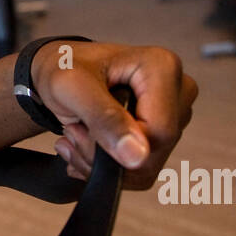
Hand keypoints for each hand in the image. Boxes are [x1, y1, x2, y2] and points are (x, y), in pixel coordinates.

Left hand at [32, 42, 196, 189]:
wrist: (59, 68)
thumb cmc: (63, 67)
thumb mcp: (70, 87)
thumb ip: (103, 117)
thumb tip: (137, 156)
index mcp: (162, 66)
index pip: (159, 131)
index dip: (118, 144)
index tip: (79, 131)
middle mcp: (177, 88)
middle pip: (155, 150)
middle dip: (106, 155)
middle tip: (73, 132)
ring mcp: (173, 112)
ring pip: (147, 164)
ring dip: (103, 163)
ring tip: (76, 136)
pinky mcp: (162, 132)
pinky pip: (143, 169)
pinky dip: (110, 167)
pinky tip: (87, 147)